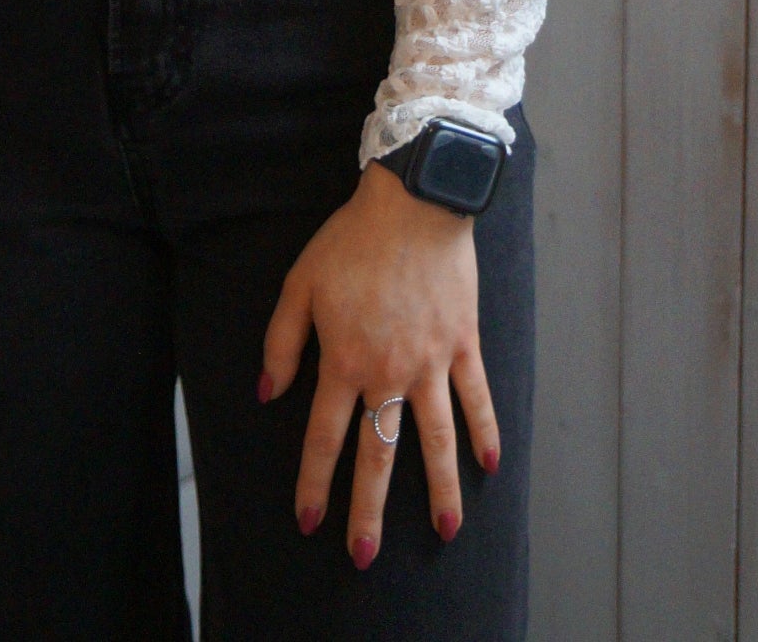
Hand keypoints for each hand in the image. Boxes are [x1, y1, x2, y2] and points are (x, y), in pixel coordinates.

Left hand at [260, 160, 499, 566]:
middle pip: (378, 454)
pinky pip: (476, 397)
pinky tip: (489, 466)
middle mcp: (388, 372)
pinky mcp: (463, 343)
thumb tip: (268, 393)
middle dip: (368, 510)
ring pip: (435, 439)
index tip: (309, 520)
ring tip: (446, 531)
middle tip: (363, 556)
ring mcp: (431, 362)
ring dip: (439, 489)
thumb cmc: (351, 239)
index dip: (315, 482)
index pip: (325, 437)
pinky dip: (485, 432)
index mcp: (344, 360)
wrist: (413, 201)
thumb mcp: (300, 283)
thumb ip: (282, 341)